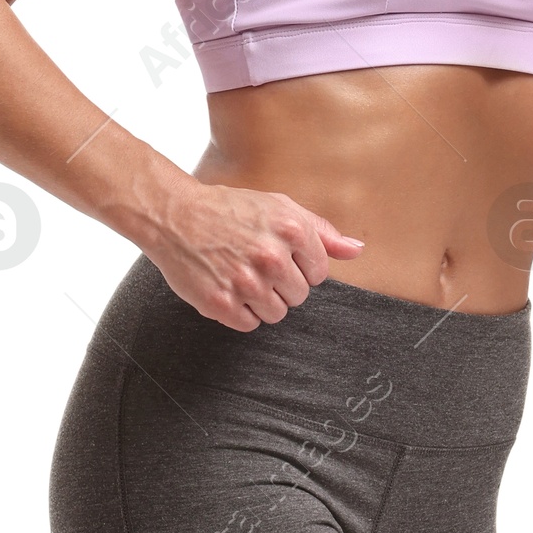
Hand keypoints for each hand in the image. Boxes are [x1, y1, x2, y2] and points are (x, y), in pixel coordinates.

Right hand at [144, 183, 363, 330]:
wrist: (174, 216)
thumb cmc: (230, 210)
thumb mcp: (280, 208)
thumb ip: (322, 232)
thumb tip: (358, 251)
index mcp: (292, 230)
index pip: (319, 273)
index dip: (299, 266)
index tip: (276, 255)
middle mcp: (271, 256)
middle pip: (299, 297)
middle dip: (281, 284)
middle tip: (254, 265)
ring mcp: (246, 282)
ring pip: (276, 314)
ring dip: (261, 300)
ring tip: (240, 276)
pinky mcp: (221, 303)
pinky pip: (249, 324)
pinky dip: (239, 312)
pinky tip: (227, 287)